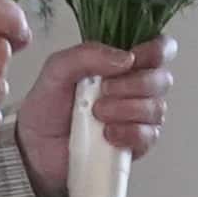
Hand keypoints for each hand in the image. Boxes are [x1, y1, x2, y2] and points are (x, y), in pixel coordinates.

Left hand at [10, 33, 173, 195]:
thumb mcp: (57, 69)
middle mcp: (136, 88)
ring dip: (127, 109)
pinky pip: (149, 136)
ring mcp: (139, 118)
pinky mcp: (136, 145)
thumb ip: (87, 55)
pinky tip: (108, 134)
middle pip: (162, 79)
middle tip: (102, 91)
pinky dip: (129, 133)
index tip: (133, 59)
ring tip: (97, 114)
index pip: (160, 49)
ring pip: (156, 108)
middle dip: (133, 84)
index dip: (156, 51)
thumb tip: (126, 58)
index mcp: (122, 63)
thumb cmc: (48, 106)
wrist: (35, 147)